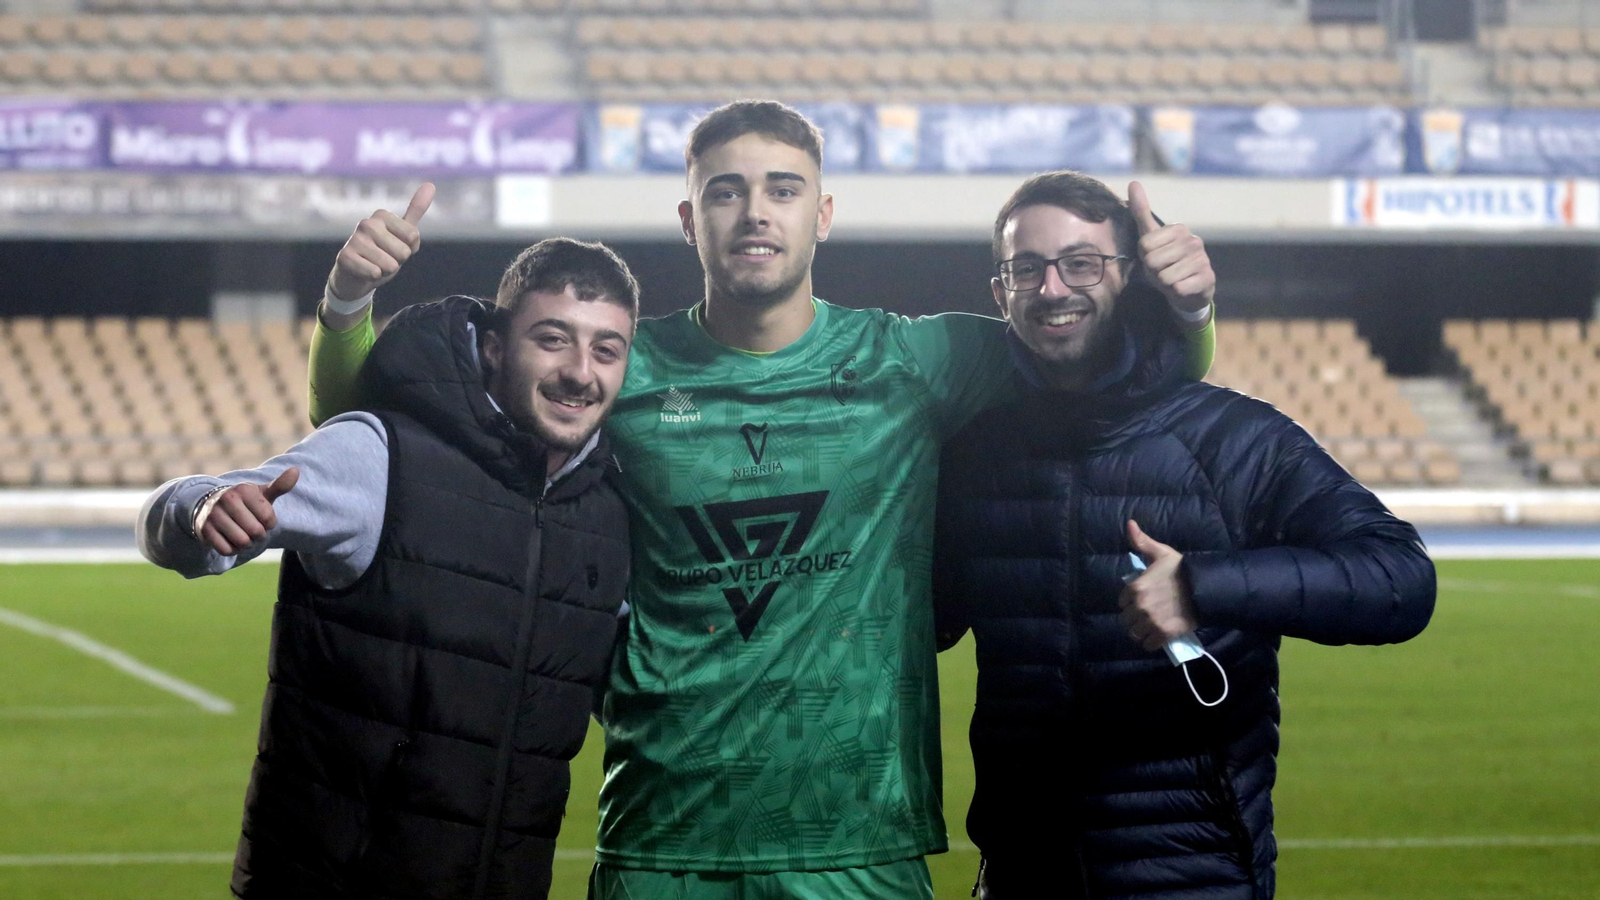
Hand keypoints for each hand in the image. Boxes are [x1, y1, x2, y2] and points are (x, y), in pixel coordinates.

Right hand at [198, 468, 298, 555]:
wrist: (211, 507)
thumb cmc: (244, 502)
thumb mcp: (261, 493)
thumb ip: (280, 486)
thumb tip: (296, 471)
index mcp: (244, 490)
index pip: (269, 518)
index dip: (269, 524)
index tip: (262, 518)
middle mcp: (227, 499)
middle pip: (256, 532)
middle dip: (258, 535)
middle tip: (252, 529)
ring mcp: (213, 514)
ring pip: (242, 542)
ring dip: (246, 544)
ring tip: (242, 534)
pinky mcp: (204, 529)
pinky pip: (226, 550)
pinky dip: (232, 550)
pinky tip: (230, 540)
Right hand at [327, 182, 434, 305]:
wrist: (355, 276)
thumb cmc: (382, 253)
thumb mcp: (402, 234)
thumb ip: (415, 211)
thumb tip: (430, 184)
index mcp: (382, 215)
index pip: (413, 237)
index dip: (408, 249)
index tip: (394, 247)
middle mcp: (367, 223)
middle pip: (404, 252)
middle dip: (397, 261)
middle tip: (383, 258)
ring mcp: (354, 239)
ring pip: (390, 265)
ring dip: (385, 271)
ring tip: (374, 265)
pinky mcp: (344, 257)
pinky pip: (374, 273)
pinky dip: (373, 277)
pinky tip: (364, 272)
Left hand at [1117, 519, 1198, 651]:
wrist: (1206, 588)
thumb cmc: (1182, 570)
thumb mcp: (1162, 553)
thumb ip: (1142, 542)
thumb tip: (1130, 524)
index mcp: (1135, 588)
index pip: (1122, 602)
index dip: (1130, 602)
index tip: (1140, 601)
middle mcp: (1140, 606)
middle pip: (1127, 619)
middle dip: (1134, 618)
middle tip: (1146, 615)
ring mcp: (1151, 622)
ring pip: (1136, 634)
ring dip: (1141, 631)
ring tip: (1150, 626)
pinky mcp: (1164, 634)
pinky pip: (1149, 645)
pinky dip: (1151, 642)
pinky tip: (1157, 636)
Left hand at [1128, 181, 1214, 317]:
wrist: (1187, 290)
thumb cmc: (1165, 262)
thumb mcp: (1150, 237)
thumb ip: (1141, 211)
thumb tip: (1133, 182)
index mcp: (1179, 229)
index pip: (1144, 246)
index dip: (1145, 257)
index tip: (1155, 258)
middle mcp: (1194, 240)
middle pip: (1153, 262)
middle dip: (1154, 272)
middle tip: (1163, 271)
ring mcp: (1203, 259)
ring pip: (1165, 277)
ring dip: (1164, 283)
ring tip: (1172, 279)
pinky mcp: (1208, 278)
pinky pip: (1178, 288)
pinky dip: (1175, 292)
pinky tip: (1182, 288)